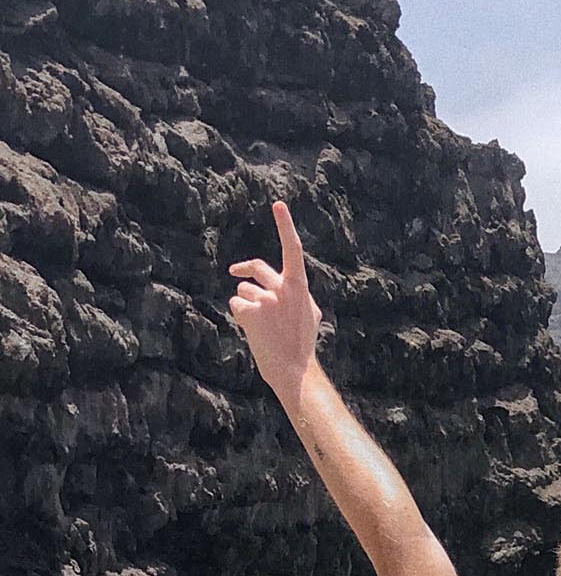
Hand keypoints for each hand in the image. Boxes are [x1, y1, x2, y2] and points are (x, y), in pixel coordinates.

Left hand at [228, 200, 322, 402]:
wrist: (295, 371)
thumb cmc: (302, 345)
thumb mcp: (310, 315)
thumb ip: (299, 296)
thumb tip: (291, 287)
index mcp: (300, 287)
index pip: (293, 250)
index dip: (285, 226)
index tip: (278, 205)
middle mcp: (283, 289)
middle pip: (257, 269)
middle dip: (244, 268)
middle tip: (235, 270)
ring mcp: (266, 300)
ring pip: (245, 290)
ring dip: (247, 303)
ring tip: (261, 327)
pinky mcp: (250, 312)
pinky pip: (237, 304)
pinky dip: (241, 316)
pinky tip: (253, 331)